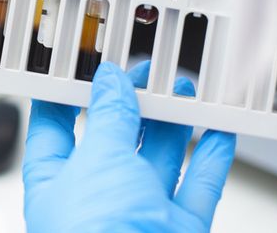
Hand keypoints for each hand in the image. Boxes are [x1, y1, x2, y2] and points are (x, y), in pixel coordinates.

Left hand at [23, 62, 235, 232]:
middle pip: (115, 137)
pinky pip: (199, 187)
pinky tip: (220, 129)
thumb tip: (111, 82)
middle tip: (149, 69)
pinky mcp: (179, 229)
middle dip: (133, 102)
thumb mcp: (99, 160)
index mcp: (56, 182)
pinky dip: (212, 157)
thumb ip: (111, 117)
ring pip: (160, 158)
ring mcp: (140, 215)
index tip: (87, 61)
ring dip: (175, 121)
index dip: (70, 91)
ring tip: (186, 88)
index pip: (56, 125)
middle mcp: (97, 198)